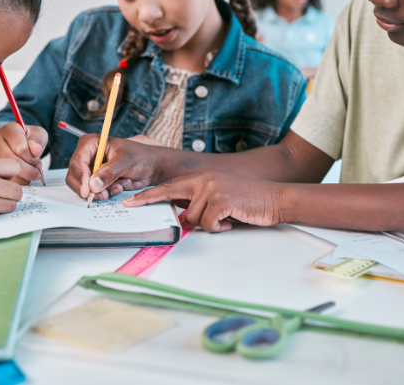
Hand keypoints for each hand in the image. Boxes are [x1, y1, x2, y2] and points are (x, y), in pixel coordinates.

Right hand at [0, 122, 47, 184]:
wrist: (19, 143)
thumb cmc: (29, 138)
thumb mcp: (38, 135)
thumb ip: (38, 141)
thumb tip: (36, 150)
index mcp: (9, 129)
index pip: (21, 148)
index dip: (32, 157)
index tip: (37, 158)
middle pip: (12, 160)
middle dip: (28, 169)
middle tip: (37, 171)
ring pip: (7, 171)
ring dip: (23, 176)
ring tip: (31, 172)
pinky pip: (3, 178)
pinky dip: (16, 181)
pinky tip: (22, 176)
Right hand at [67, 135, 161, 200]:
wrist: (151, 166)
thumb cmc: (140, 156)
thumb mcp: (125, 162)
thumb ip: (109, 172)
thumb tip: (93, 185)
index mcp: (92, 144)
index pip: (77, 161)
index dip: (81, 177)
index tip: (87, 191)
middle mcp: (88, 156)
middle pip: (75, 176)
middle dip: (90, 188)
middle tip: (104, 194)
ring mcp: (92, 169)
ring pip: (84, 186)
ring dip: (101, 191)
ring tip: (119, 186)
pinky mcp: (98, 180)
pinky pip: (94, 192)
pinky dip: (106, 193)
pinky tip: (119, 186)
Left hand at [122, 169, 284, 232]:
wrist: (274, 197)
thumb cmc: (246, 200)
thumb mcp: (218, 195)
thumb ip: (198, 200)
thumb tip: (181, 213)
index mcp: (200, 177)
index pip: (167, 187)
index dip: (147, 196)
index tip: (129, 202)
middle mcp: (202, 179)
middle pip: (178, 204)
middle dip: (177, 213)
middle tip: (167, 211)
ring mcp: (211, 188)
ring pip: (193, 219)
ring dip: (210, 224)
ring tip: (226, 216)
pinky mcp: (221, 200)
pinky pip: (208, 224)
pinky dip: (219, 227)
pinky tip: (231, 219)